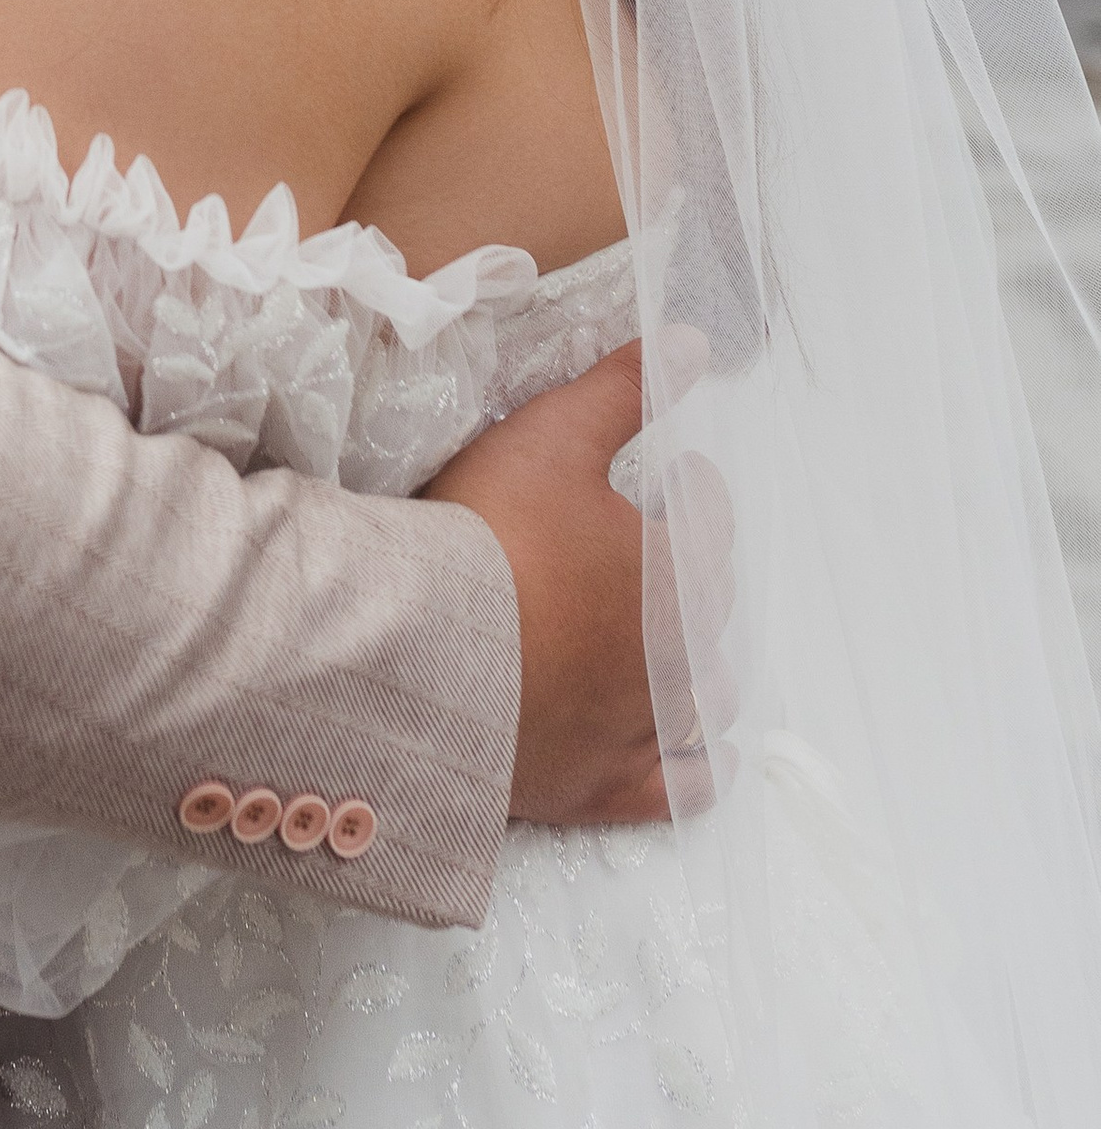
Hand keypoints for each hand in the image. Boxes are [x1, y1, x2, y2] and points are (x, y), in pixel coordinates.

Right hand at [428, 342, 734, 826]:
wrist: (417, 654)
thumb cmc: (487, 536)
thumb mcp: (550, 437)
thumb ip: (622, 388)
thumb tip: (690, 341)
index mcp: (674, 572)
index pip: (712, 522)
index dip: (698, 490)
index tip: (682, 473)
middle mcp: (677, 656)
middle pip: (711, 611)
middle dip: (695, 575)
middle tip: (659, 549)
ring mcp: (643, 728)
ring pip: (705, 702)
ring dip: (702, 669)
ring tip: (674, 645)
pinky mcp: (603, 787)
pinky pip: (678, 786)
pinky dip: (696, 769)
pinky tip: (700, 756)